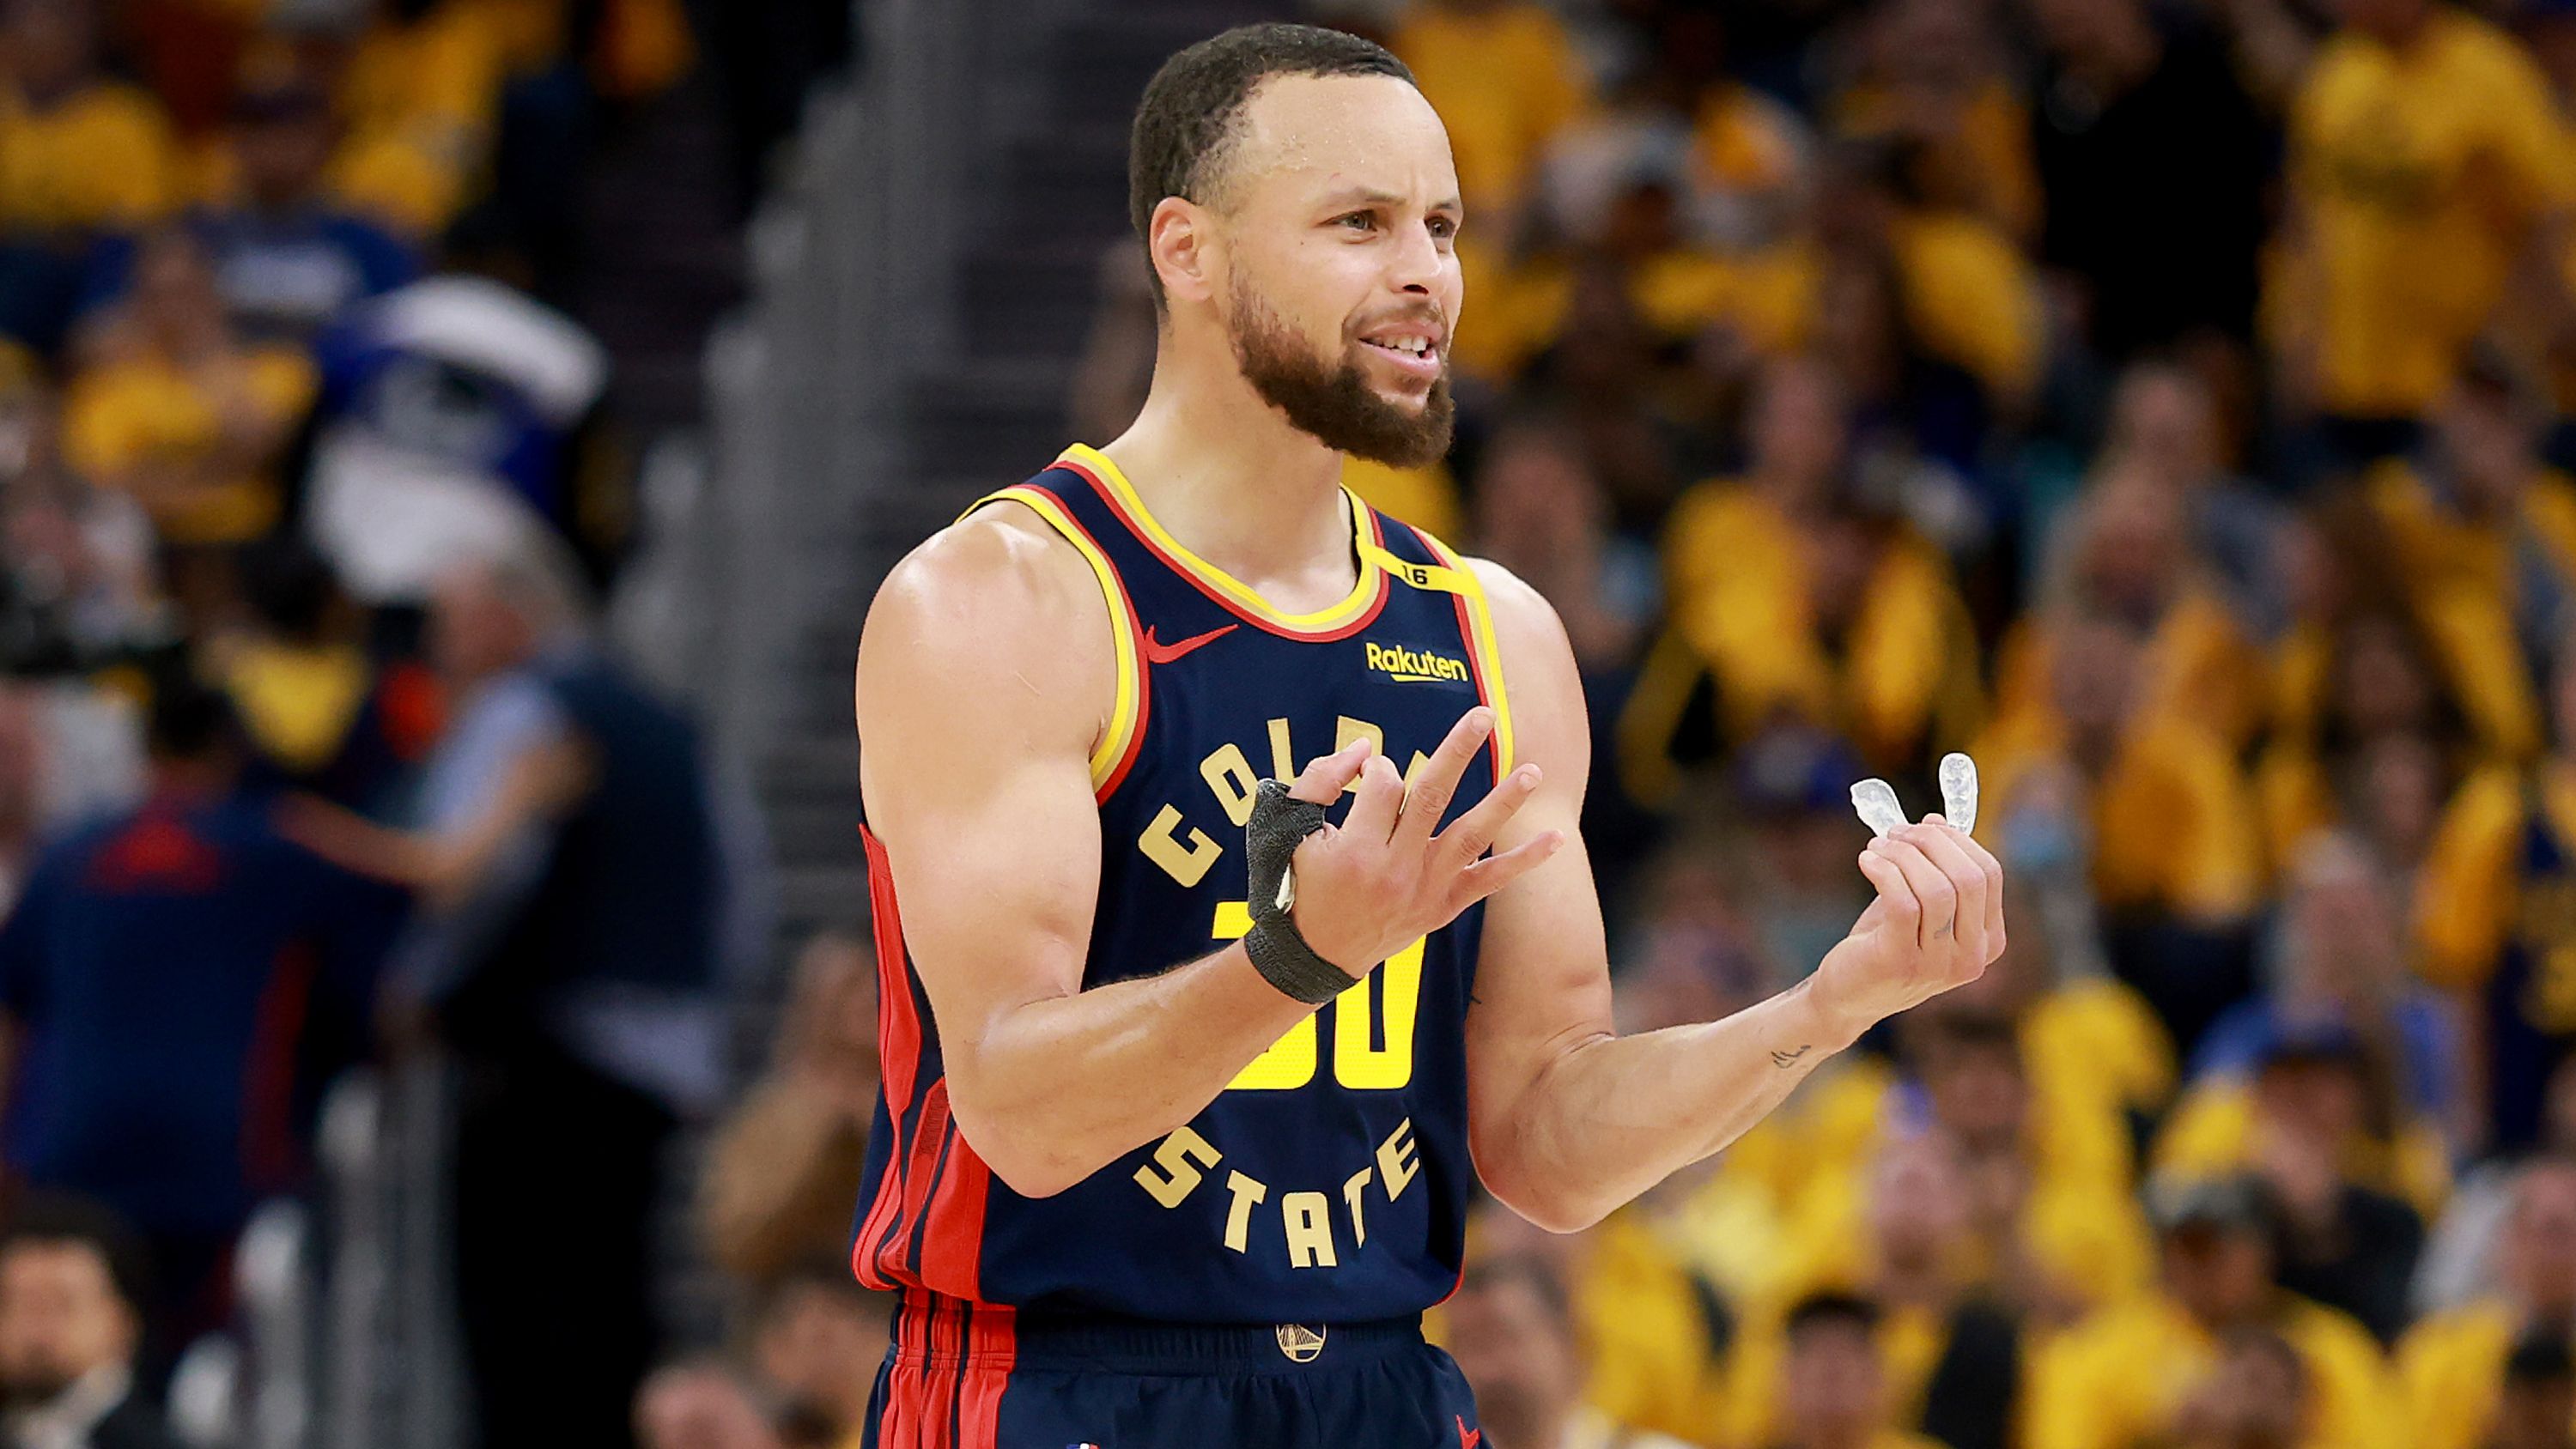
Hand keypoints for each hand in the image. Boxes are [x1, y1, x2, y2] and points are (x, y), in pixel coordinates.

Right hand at [1282, 706, 1562, 972]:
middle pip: (1433, 796)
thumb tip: (1368, 750)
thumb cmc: (1296, 884)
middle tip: (1485, 715)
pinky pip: (1488, 882)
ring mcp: (1423, 890)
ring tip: (1532, 771)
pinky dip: (1523, 861)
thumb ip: (1320, 781)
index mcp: (1356, 849)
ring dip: (1503, 802)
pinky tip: (1557, 839)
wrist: (1311, 956)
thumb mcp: (1287, 830)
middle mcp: (1395, 870)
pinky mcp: (1441, 908)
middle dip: (1458, 751)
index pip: (1384, 785)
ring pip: (1469, 837)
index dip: (1377, 767)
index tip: (1368, 769)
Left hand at [1811, 814, 2002, 1041]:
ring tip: (1877, 848)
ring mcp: (1939, 965)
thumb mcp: (1920, 905)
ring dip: (1902, 855)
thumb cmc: (1886, 943)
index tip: (1923, 826)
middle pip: (1968, 878)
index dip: (1956, 841)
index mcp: (1988, 941)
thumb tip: (1937, 821)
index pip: (1989, 874)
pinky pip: (1902, 903)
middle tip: (1896, 833)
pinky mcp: (1901, 963)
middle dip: (1930, 843)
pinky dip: (1884, 871)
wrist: (1849, 995)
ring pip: (1935, 889)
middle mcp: (1972, 957)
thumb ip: (1934, 869)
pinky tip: (1867, 862)